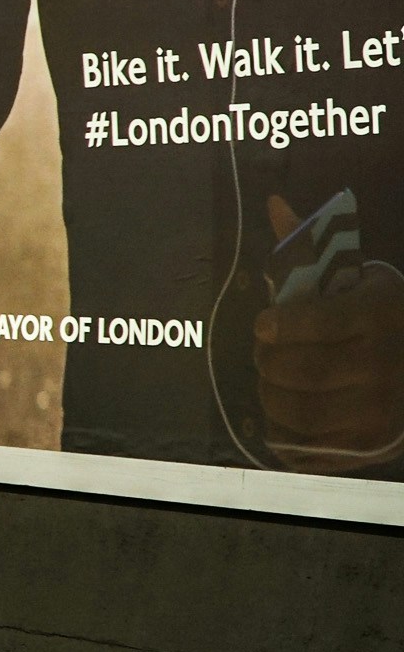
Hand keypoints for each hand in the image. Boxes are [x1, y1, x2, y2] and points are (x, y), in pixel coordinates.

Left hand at [255, 199, 403, 470]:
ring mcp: (377, 412)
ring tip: (276, 381)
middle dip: (265, 361)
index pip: (307, 322)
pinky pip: (300, 446)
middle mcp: (382, 365)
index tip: (266, 325)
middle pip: (290, 370)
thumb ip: (312, 249)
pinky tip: (291, 412)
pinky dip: (283, 431)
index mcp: (378, 315)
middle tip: (266, 354)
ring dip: (269, 394)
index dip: (274, 325)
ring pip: (290, 408)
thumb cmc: (386, 319)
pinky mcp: (367, 448)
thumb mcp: (361, 280)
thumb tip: (273, 204)